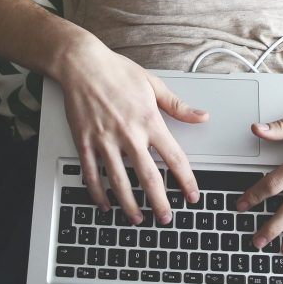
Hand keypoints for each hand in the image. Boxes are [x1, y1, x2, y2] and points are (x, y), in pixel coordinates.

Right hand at [57, 39, 205, 225]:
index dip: (186, 180)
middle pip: (148, 178)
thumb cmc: (116, 71)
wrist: (82, 64)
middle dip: (159, 203)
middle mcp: (129, 134)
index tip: (192, 195)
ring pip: (119, 182)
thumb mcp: (153, 84)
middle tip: (166, 218)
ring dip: (129, 205)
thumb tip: (201, 116)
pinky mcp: (85, 142)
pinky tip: (105, 204)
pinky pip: (92, 174)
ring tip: (137, 219)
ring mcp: (105, 140)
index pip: (174, 158)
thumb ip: (177, 106)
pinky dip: (98, 193)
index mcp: (149, 121)